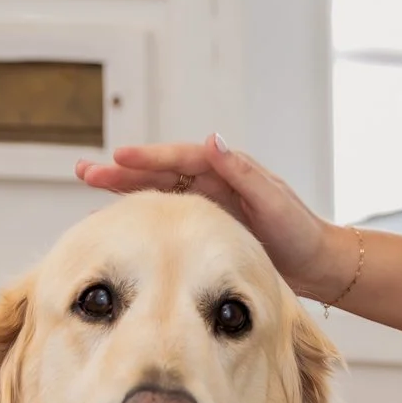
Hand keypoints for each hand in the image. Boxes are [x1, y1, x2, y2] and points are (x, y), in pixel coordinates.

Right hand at [77, 135, 344, 301]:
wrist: (316, 263)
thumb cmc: (299, 232)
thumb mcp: (273, 202)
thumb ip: (242, 172)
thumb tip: (213, 139)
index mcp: (229, 170)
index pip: (182, 157)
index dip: (150, 158)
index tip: (119, 158)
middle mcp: (214, 182)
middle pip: (161, 171)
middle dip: (122, 171)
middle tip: (85, 171)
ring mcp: (207, 204)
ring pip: (157, 191)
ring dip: (124, 188)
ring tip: (88, 185)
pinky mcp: (204, 227)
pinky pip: (165, 215)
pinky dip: (139, 213)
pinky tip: (114, 218)